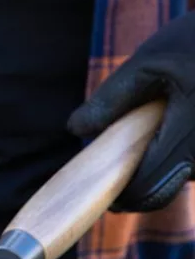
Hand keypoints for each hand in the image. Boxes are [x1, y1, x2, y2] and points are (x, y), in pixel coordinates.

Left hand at [67, 11, 194, 211]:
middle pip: (167, 189)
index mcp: (189, 132)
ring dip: (163, 167)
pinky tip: (176, 129)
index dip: (124, 195)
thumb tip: (75, 130)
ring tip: (156, 131)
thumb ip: (112, 98)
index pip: (149, 185)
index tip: (107, 196)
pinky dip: (182, 155)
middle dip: (141, 186)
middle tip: (120, 178)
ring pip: (185, 177)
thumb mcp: (150, 62)